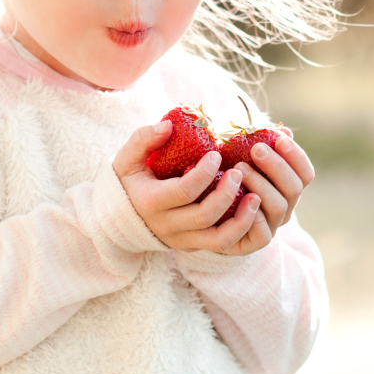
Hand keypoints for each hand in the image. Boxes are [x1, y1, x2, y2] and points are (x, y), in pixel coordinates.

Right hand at [113, 121, 269, 255]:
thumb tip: (168, 125)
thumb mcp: (126, 159)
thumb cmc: (127, 182)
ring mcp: (181, 241)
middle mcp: (167, 226)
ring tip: (255, 196)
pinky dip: (240, 230)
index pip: (184, 191)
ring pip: (218, 239)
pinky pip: (221, 245)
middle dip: (227, 193)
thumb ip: (143, 139)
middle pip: (204, 216)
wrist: (118, 220)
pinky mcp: (193, 247)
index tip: (216, 154)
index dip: (205, 173)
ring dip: (241, 219)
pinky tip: (252, 210)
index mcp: (151, 202)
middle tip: (239, 172)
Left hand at [230, 130, 314, 238]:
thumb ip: (259, 145)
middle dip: (277, 166)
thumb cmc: (224, 179)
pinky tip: (240, 199)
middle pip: (294, 188)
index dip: (296, 156)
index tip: (279, 138)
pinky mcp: (253, 243)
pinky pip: (263, 235)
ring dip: (261, 185)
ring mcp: (271, 226)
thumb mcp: (240, 158)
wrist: (202, 216)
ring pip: (278, 207)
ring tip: (239, 169)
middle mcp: (284, 207)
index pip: (305, 173)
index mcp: (286, 187)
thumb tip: (282, 129)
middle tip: (256, 149)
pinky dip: (253, 217)